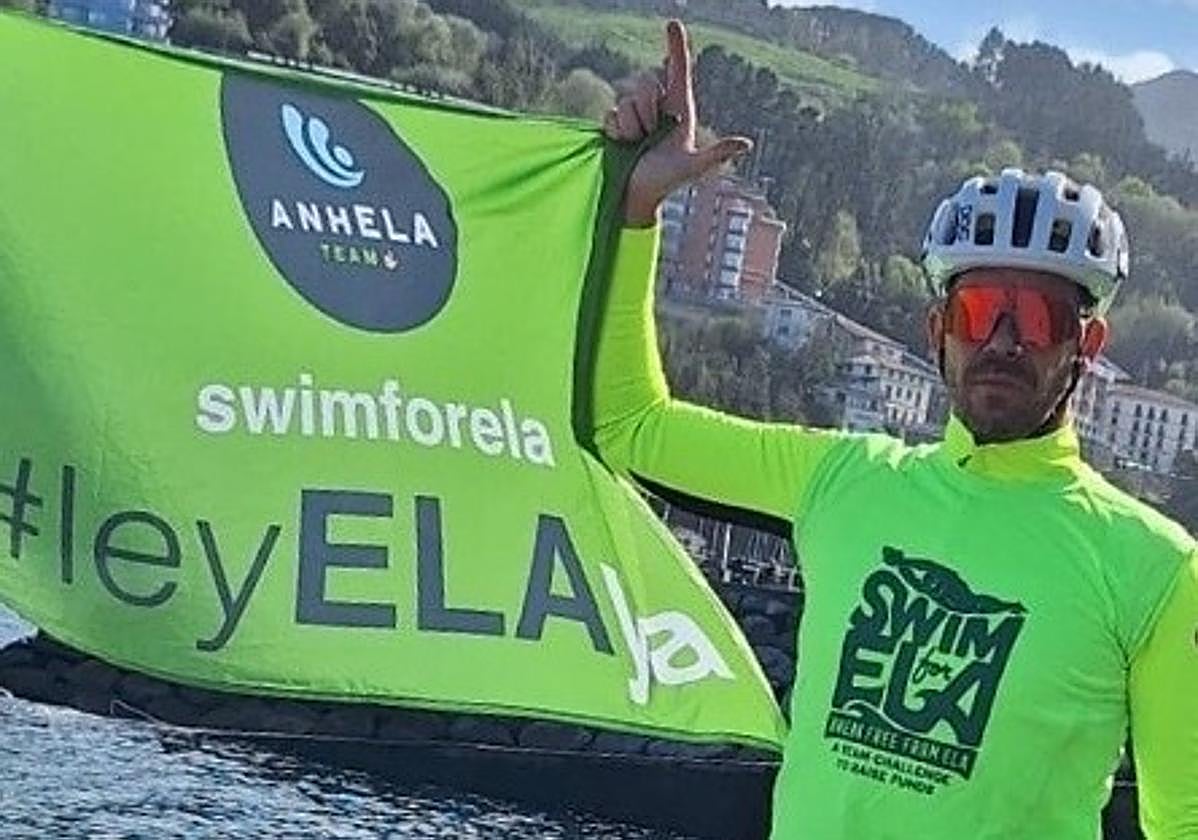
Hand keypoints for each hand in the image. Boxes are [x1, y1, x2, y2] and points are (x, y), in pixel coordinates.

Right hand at [603, 20, 752, 226]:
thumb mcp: (692, 167)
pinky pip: (611, 114)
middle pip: (646, 85)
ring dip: (630, 126)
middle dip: (645, 111)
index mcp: (679, 109)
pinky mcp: (615, 123)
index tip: (673, 23)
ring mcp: (635, 114)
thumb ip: (715, 154)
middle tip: (650, 135)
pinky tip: (622, 144)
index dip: (676, 46)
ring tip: (636, 144)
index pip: (678, 71)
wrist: (636, 196)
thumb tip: (745, 144)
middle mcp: (657, 107)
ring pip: (626, 101)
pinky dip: (616, 131)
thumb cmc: (666, 182)